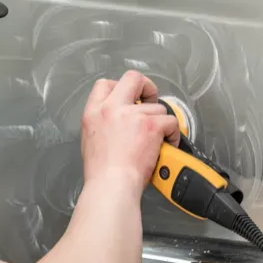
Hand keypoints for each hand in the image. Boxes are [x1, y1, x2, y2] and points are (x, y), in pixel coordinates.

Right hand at [79, 70, 179, 187]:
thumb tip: (117, 123)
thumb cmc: (101, 172)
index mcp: (94, 112)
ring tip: (157, 139)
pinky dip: (172, 134)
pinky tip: (167, 145)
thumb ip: (103, 124)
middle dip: (146, 87)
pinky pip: (170, 121)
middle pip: (133, 78)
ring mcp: (133, 115)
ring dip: (160, 122)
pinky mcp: (151, 125)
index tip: (129, 98)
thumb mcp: (90, 140)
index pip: (104, 84)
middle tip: (150, 100)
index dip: (120, 88)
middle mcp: (112, 108)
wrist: (112, 184)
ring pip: (158, 107)